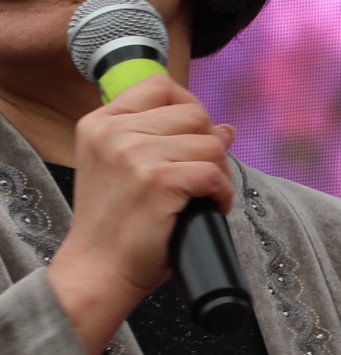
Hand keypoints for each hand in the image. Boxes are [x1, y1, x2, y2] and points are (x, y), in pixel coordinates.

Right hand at [48, 73, 236, 354]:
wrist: (99, 268)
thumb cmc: (119, 224)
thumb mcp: (128, 170)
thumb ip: (166, 141)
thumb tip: (226, 128)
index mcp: (101, 122)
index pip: (160, 86)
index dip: (190, 109)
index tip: (193, 140)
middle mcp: (114, 132)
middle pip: (194, 115)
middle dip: (210, 147)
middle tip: (203, 179)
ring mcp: (134, 154)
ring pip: (211, 144)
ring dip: (220, 174)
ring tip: (206, 197)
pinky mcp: (158, 181)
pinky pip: (215, 173)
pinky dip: (223, 195)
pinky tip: (210, 209)